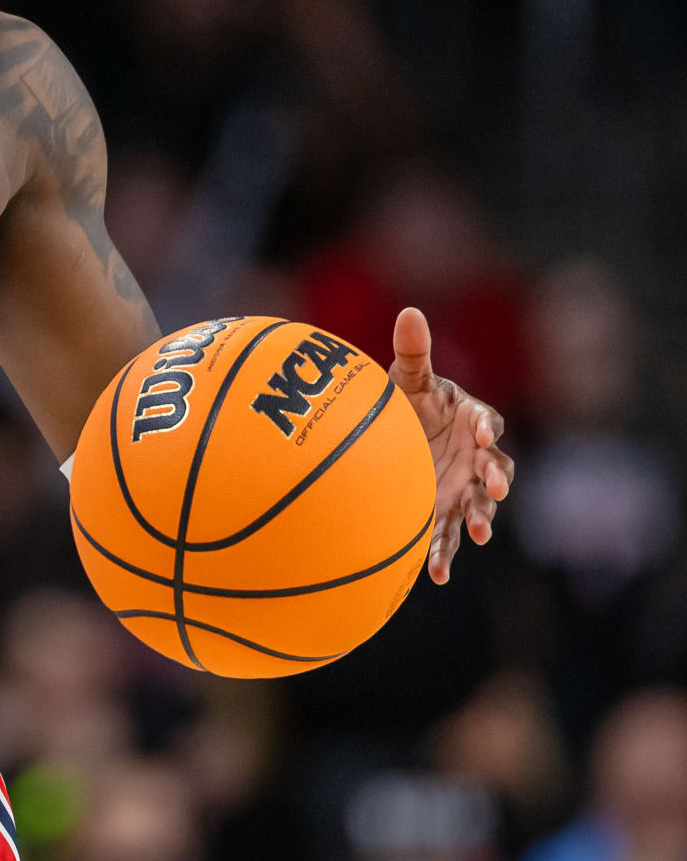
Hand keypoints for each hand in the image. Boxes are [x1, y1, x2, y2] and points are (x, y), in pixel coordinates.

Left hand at [388, 307, 513, 584]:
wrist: (391, 441)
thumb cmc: (406, 405)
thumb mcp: (406, 380)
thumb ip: (413, 351)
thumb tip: (410, 311)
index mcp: (470, 420)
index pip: (487, 422)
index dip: (487, 427)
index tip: (482, 432)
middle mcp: (475, 457)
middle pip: (497, 469)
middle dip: (497, 479)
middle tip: (493, 487)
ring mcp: (462, 488)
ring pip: (479, 507)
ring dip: (480, 520)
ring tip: (477, 535)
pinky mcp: (443, 513)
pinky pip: (445, 536)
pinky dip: (442, 554)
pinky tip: (433, 575)